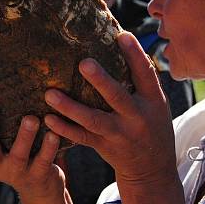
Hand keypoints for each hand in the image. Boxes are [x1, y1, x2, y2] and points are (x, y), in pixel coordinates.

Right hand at [0, 108, 64, 201]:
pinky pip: (43, 161)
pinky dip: (48, 147)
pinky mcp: (37, 176)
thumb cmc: (21, 157)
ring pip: (18, 155)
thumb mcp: (3, 145)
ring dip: (24, 136)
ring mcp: (17, 172)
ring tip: (31, 118)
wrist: (42, 191)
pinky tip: (53, 133)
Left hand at [43, 32, 176, 187]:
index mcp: (153, 101)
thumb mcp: (156, 103)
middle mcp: (137, 117)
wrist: (153, 168)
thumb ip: (142, 79)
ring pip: (93, 120)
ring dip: (70, 108)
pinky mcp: (105, 146)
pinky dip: (65, 129)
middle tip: (84, 63)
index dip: (135, 55)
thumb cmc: (152, 125)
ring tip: (50, 94)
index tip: (122, 35)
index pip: (145, 74)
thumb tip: (123, 41)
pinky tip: (48, 119)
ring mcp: (120, 134)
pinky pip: (82, 137)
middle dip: (101, 81)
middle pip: (117, 97)